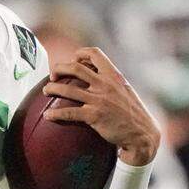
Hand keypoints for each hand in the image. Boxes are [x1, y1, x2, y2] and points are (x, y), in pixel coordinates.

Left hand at [43, 47, 160, 165]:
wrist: (143, 135)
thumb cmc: (134, 114)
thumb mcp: (126, 91)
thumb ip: (112, 83)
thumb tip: (96, 77)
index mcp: (114, 76)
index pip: (95, 53)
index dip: (80, 53)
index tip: (73, 60)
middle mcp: (105, 85)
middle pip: (75, 68)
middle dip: (59, 68)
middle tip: (53, 75)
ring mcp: (99, 100)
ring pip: (68, 89)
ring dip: (52, 88)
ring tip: (45, 91)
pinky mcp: (94, 116)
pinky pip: (69, 112)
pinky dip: (55, 113)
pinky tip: (47, 116)